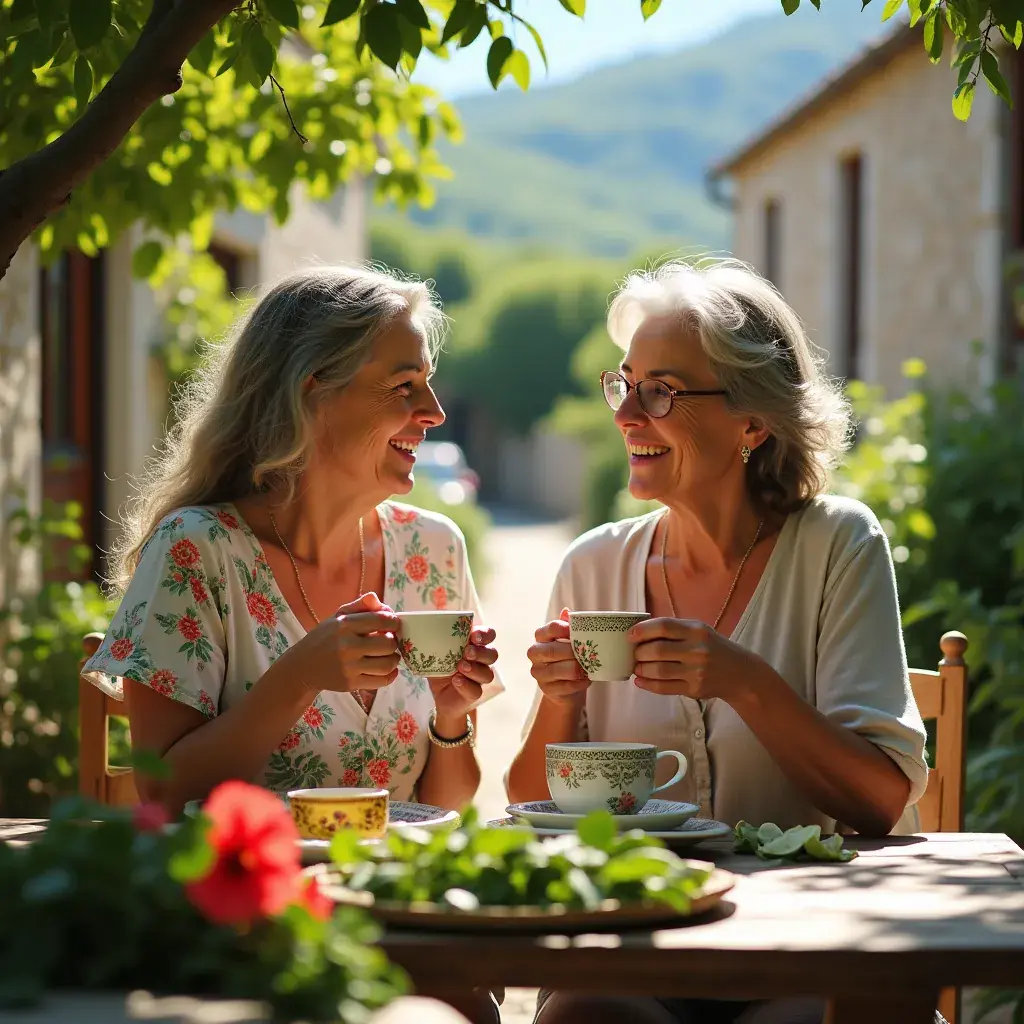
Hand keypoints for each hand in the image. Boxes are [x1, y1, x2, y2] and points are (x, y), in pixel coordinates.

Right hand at [285, 592, 400, 696]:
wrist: (303, 667)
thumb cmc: (324, 638)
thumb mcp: (337, 618)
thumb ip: (359, 606)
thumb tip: (376, 599)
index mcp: (344, 625)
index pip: (381, 620)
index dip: (394, 621)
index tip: (395, 624)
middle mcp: (347, 646)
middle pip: (388, 644)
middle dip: (395, 641)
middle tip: (392, 641)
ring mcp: (348, 667)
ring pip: (387, 664)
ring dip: (395, 659)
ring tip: (391, 655)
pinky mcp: (350, 684)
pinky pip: (380, 681)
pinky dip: (390, 675)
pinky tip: (389, 669)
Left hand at [429, 627, 497, 725]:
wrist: (438, 693)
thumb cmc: (440, 666)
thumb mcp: (436, 650)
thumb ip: (435, 639)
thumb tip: (419, 626)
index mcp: (475, 645)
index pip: (489, 635)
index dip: (486, 634)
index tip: (474, 636)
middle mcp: (481, 661)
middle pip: (492, 654)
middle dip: (481, 652)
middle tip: (467, 652)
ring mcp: (479, 678)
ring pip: (488, 674)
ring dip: (475, 669)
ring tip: (460, 667)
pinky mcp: (474, 693)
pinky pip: (476, 690)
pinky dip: (467, 685)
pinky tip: (456, 681)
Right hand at [527, 608, 589, 706]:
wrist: (566, 687)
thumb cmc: (568, 658)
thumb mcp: (570, 641)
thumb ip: (569, 626)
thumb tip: (567, 611)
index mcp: (541, 636)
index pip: (550, 628)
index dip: (566, 629)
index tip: (581, 633)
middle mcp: (535, 653)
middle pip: (552, 650)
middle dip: (572, 652)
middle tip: (588, 654)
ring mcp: (538, 672)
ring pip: (557, 670)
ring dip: (576, 669)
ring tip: (588, 668)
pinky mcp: (546, 689)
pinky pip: (564, 686)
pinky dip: (578, 683)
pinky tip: (586, 680)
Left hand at [630, 617, 758, 700]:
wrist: (740, 673)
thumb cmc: (712, 647)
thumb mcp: (699, 631)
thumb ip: (674, 629)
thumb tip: (639, 632)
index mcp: (697, 631)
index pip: (664, 627)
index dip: (643, 630)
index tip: (629, 635)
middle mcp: (697, 650)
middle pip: (657, 651)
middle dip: (639, 653)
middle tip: (633, 654)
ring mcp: (696, 672)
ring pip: (658, 671)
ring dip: (641, 670)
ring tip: (636, 668)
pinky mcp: (695, 689)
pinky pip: (664, 688)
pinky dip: (648, 685)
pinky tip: (640, 681)